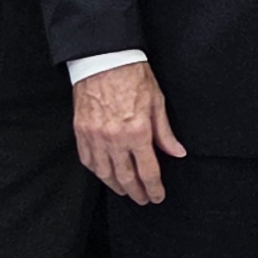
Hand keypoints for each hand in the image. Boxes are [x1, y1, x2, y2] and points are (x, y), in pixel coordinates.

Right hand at [74, 62, 186, 204]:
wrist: (103, 58)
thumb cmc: (132, 76)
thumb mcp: (156, 102)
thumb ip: (165, 132)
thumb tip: (177, 153)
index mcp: (138, 132)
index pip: (148, 171)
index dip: (154, 189)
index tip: (157, 196)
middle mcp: (115, 139)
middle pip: (126, 178)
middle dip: (137, 193)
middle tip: (143, 199)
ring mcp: (95, 137)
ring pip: (105, 173)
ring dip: (116, 186)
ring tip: (125, 191)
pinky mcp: (81, 131)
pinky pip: (88, 160)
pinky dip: (97, 172)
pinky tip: (105, 175)